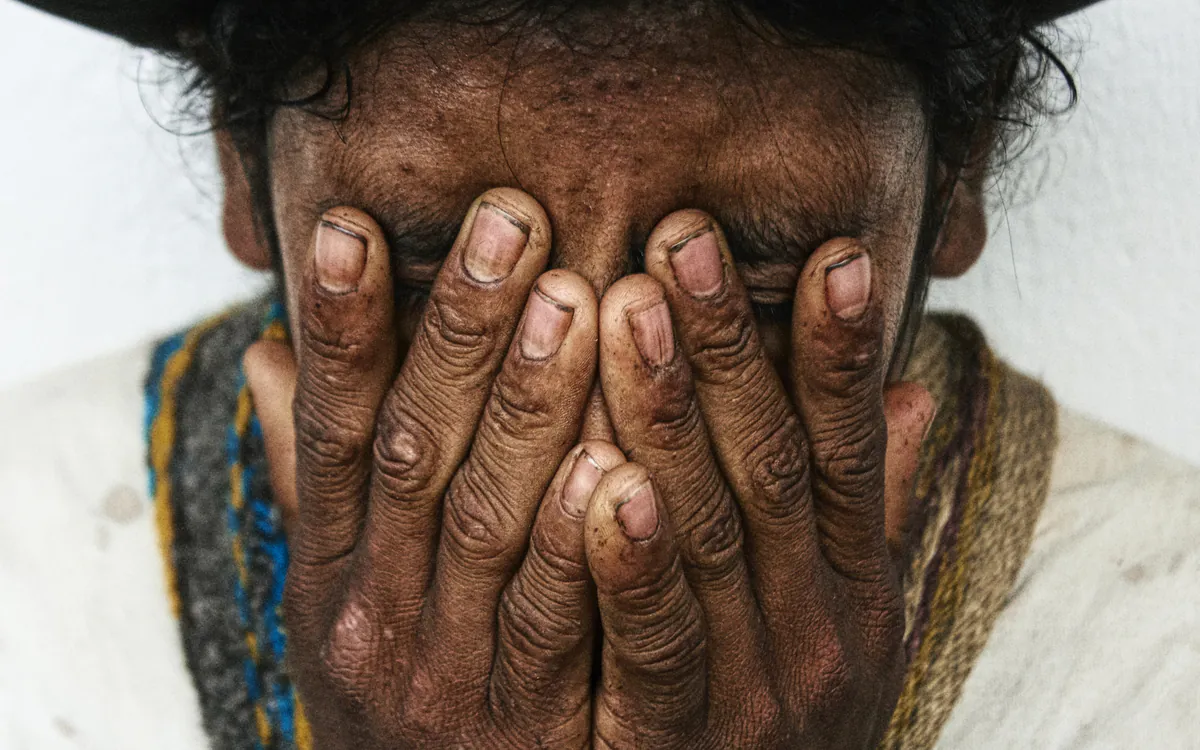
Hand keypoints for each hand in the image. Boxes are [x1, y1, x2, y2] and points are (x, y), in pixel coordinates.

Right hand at [246, 189, 615, 748]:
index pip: (334, 430)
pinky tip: (613, 460)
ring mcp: (447, 679)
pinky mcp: (527, 736)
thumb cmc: (397, 695)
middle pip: (417, 454)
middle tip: (511, 221)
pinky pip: (555, 629)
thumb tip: (271, 355)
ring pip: (486, 523)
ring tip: (571, 298)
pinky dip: (579, 546)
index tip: (355, 228)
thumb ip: (316, 482)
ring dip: (526, 407)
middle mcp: (376, 619)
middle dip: (462, 333)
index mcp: (332, 574)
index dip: (343, 328)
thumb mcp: (339, 599)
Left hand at [583, 210, 934, 747]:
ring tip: (631, 311)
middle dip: (728, 349)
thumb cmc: (781, 711)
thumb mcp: (842, 617)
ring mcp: (750, 693)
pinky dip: (633, 562)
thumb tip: (908, 393)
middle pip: (771, 469)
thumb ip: (866, 508)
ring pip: (710, 536)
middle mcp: (814, 632)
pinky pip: (653, 646)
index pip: (847, 449)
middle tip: (680, 237)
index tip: (833, 252)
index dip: (839, 350)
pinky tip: (603, 477)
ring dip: (673, 418)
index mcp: (850, 588)